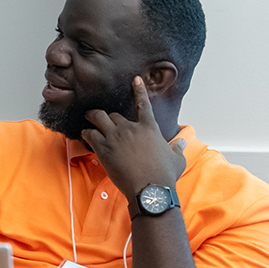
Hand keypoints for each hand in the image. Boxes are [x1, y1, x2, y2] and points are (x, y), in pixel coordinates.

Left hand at [80, 76, 186, 199]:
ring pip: (98, 118)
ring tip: (88, 119)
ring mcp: (116, 137)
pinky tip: (85, 135)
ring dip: (92, 118)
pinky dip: (86, 133)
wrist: (150, 188)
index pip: (143, 104)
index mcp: (149, 128)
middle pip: (114, 114)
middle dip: (109, 117)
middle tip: (104, 121)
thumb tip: (183, 142)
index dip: (139, 90)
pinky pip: (90, 134)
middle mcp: (131, 128)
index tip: (135, 79)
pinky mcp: (103, 148)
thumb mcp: (177, 159)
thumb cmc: (164, 175)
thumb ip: (178, 148)